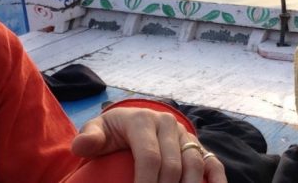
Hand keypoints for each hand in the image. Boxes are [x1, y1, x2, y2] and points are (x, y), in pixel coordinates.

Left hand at [71, 106, 226, 182]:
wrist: (133, 121)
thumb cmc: (114, 132)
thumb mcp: (99, 130)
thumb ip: (90, 137)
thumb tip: (81, 146)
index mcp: (143, 120)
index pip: (150, 157)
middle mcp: (168, 124)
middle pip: (174, 166)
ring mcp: (186, 135)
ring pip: (195, 164)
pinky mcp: (198, 145)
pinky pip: (212, 163)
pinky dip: (216, 181)